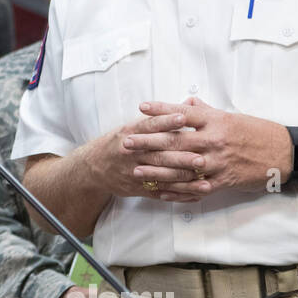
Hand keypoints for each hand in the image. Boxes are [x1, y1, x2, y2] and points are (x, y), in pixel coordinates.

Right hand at [81, 108, 208, 202]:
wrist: (94, 167)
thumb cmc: (118, 143)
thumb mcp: (131, 127)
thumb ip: (156, 118)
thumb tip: (186, 104)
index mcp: (129, 133)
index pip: (149, 125)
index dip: (166, 122)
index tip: (183, 118)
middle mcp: (131, 152)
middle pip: (159, 154)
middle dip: (181, 157)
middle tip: (201, 157)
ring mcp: (134, 171)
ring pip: (162, 175)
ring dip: (184, 177)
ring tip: (203, 176)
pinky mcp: (137, 187)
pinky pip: (161, 192)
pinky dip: (179, 193)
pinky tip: (195, 193)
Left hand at [119, 97, 288, 200]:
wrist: (286, 153)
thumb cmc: (257, 132)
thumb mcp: (232, 116)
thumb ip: (206, 111)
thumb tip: (186, 101)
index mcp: (216, 121)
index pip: (183, 113)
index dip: (161, 110)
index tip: (141, 107)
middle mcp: (215, 140)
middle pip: (175, 140)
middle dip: (148, 141)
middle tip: (127, 142)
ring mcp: (218, 162)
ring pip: (181, 167)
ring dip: (157, 169)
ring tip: (136, 170)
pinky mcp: (223, 181)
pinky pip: (195, 188)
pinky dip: (177, 191)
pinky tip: (159, 192)